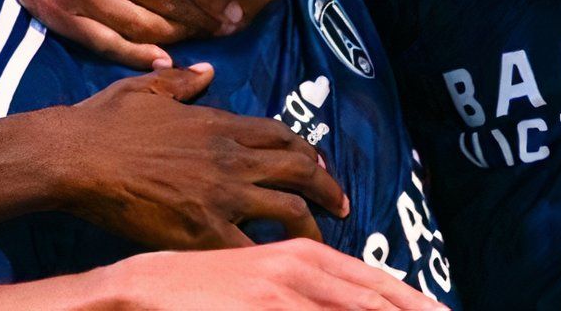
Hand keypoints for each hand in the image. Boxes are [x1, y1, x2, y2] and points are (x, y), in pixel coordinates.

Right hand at [0, 0, 240, 68]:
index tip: (235, 12)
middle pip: (170, 1)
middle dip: (204, 20)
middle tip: (226, 30)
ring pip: (146, 26)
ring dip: (179, 37)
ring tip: (199, 38)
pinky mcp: (67, 17)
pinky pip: (111, 44)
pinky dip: (141, 56)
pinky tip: (164, 60)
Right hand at [51, 63, 350, 250]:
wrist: (75, 156)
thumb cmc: (104, 122)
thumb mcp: (148, 87)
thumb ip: (183, 81)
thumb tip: (206, 71)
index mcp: (221, 124)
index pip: (282, 137)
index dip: (308, 153)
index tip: (320, 167)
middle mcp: (231, 157)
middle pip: (300, 171)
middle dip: (328, 188)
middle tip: (343, 205)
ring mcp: (221, 194)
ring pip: (289, 210)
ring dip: (312, 226)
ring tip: (320, 243)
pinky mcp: (201, 229)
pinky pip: (250, 247)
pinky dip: (268, 257)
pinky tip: (275, 267)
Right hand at [96, 242, 447, 310]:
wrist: (143, 286)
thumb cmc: (204, 286)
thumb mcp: (265, 277)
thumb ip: (309, 289)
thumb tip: (354, 302)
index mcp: (308, 255)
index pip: (379, 284)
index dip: (417, 304)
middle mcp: (302, 268)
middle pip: (376, 300)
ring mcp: (281, 293)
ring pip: (352, 310)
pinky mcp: (260, 309)